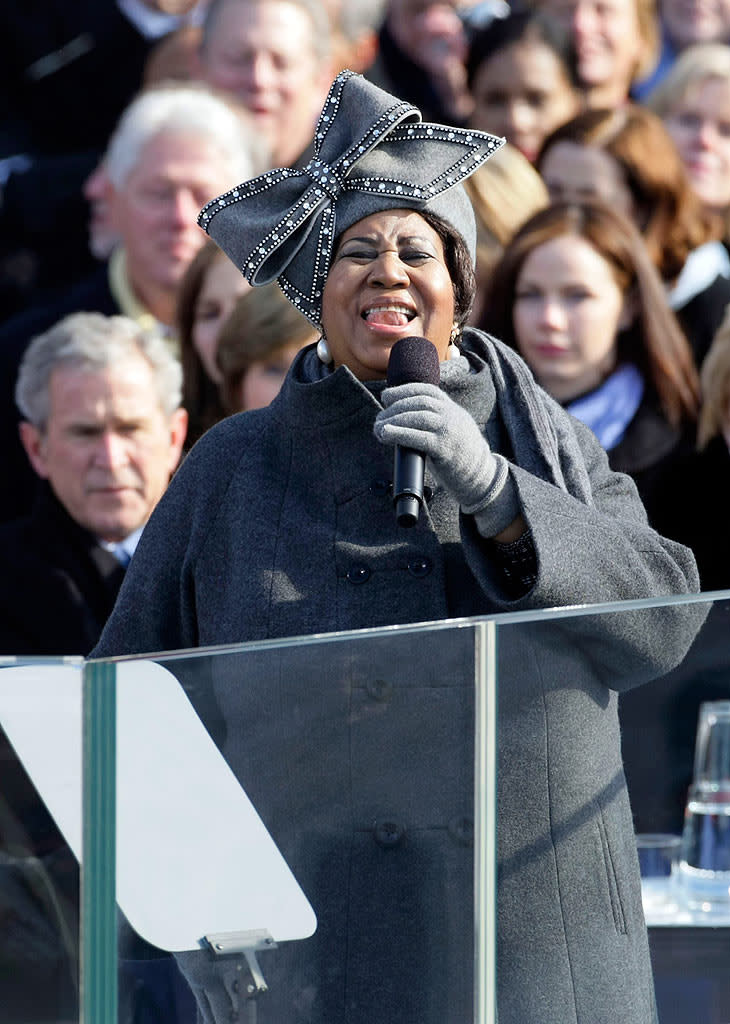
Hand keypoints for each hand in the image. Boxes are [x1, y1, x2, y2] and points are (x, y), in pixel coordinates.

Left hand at [374, 382, 504, 513]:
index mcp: (452, 409)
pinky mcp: (444, 449)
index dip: (404, 390)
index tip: (386, 396)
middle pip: (419, 402)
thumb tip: (403, 418)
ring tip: (378, 428)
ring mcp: (449, 431)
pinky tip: (386, 435)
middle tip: (378, 419)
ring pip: (418, 416)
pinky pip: (419, 437)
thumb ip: (435, 420)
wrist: (481, 476)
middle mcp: (451, 416)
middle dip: (394, 408)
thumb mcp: (453, 428)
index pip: (426, 390)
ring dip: (393, 420)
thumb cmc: (461, 455)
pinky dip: (400, 434)